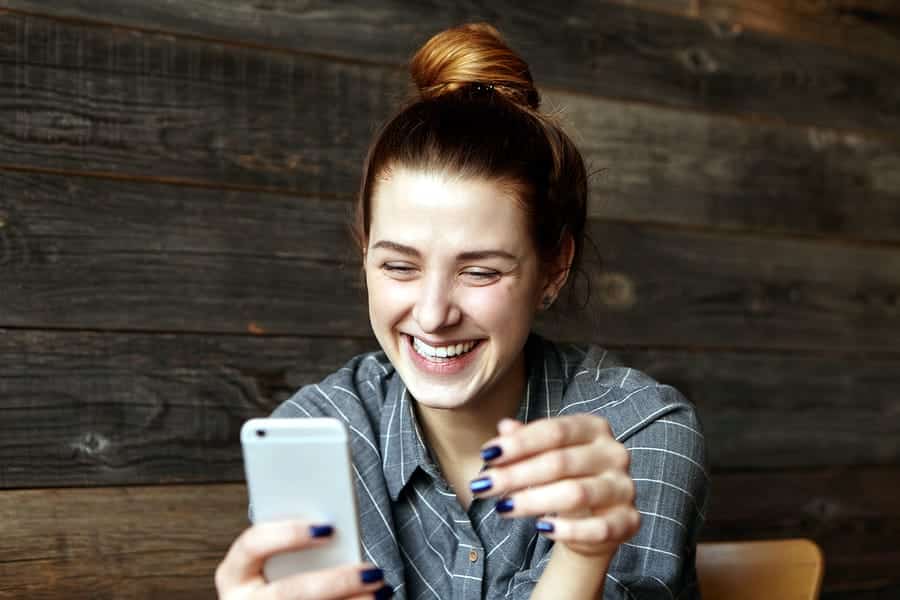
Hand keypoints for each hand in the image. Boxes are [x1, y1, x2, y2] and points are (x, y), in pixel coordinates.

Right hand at [214, 520, 391, 598]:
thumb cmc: (282, 577)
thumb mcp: (280, 561)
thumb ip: (301, 545)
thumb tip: (336, 529)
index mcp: (234, 574)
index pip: (252, 544)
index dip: (287, 534)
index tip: (327, 528)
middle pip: (286, 593)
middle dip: (334, 582)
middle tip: (371, 572)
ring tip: (380, 590)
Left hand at [471, 416, 639, 557]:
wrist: (593, 518)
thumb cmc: (564, 477)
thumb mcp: (544, 454)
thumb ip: (526, 441)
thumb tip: (504, 427)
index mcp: (594, 428)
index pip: (554, 431)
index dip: (519, 443)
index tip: (487, 455)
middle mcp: (614, 454)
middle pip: (560, 462)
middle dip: (516, 474)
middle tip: (483, 486)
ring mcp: (624, 487)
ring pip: (575, 494)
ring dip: (533, 501)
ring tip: (503, 507)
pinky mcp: (629, 521)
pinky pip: (598, 528)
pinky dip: (568, 530)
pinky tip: (541, 529)